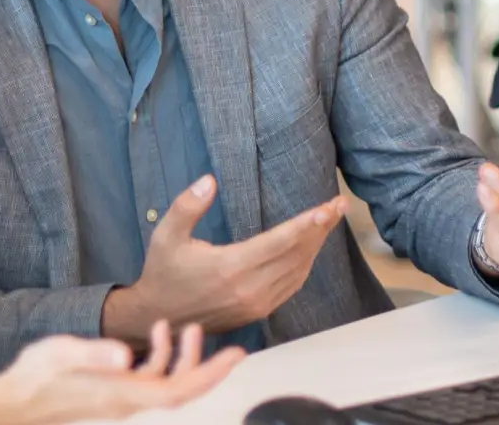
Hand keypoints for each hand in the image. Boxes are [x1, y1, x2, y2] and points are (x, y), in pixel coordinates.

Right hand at [0, 320, 242, 424]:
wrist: (14, 399)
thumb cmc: (35, 377)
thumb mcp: (62, 355)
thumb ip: (94, 354)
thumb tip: (125, 355)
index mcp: (122, 394)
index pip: (178, 390)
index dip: (210, 375)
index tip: (235, 358)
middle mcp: (128, 400)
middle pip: (181, 389)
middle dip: (209, 368)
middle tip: (235, 348)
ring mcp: (122, 396)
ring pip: (167, 382)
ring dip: (183, 357)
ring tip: (189, 326)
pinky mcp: (114, 389)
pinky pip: (149, 377)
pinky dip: (160, 355)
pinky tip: (158, 330)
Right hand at [101, 174, 346, 339]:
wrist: (159, 318)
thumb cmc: (163, 272)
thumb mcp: (165, 235)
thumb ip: (187, 206)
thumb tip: (209, 180)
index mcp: (230, 268)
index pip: (280, 243)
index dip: (307, 224)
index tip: (328, 207)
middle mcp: (249, 289)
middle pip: (296, 255)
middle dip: (321, 228)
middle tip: (339, 205)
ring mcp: (256, 304)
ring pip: (298, 271)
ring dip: (316, 245)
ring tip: (329, 219)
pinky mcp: (258, 312)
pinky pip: (292, 285)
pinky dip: (305, 263)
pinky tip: (311, 246)